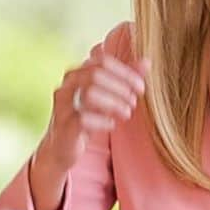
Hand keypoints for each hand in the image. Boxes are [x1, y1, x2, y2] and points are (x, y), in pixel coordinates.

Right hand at [42, 46, 146, 173]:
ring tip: (126, 113)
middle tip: (133, 102)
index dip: (125, 72)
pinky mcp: (64, 126)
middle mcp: (67, 85)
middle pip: (96, 74)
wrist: (64, 148)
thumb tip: (146, 62)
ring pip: (89, 93)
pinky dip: (103, 120)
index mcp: (78, 73)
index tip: (140, 88)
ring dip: (114, 103)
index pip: (103, 61)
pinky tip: (112, 124)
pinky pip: (84, 118)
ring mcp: (63, 105)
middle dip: (121, 87)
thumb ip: (125, 79)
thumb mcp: (108, 97)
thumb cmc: (88, 118)